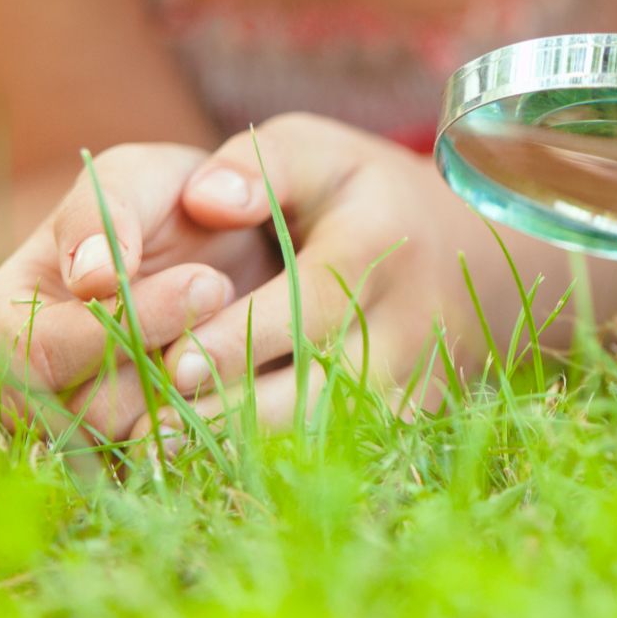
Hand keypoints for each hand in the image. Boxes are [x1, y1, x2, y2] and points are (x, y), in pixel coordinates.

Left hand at [0, 115, 490, 441]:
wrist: (468, 251)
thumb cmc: (362, 193)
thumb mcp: (318, 151)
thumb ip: (259, 163)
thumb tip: (206, 199)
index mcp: (383, 243)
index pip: (312, 305)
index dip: (241, 339)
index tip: (173, 362)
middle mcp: (409, 322)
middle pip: (320, 388)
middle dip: (232, 413)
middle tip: (149, 432)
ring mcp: (415, 379)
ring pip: (329, 433)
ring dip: (246, 451)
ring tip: (166, 457)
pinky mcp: (409, 419)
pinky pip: (340, 450)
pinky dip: (276, 463)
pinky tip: (214, 466)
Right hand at [0, 142, 272, 438]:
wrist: (221, 237)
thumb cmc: (164, 198)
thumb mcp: (134, 177)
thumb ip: (102, 214)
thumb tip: (90, 277)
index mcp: (6, 319)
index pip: (42, 355)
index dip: (122, 327)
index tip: (207, 280)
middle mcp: (34, 389)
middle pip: (87, 416)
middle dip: (169, 361)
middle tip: (230, 298)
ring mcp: (90, 430)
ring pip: (137, 450)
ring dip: (202, 396)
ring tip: (242, 334)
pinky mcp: (148, 451)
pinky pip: (184, 465)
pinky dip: (228, 427)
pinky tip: (261, 375)